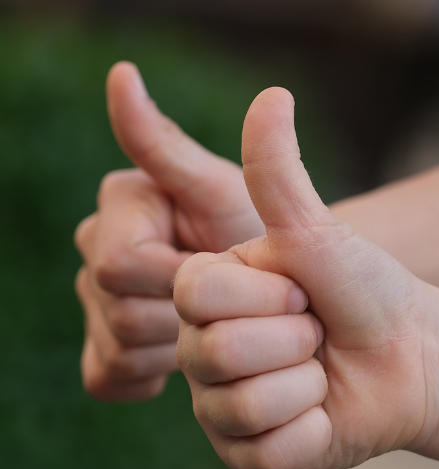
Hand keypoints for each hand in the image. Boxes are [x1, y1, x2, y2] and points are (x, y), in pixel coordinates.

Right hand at [75, 62, 262, 400]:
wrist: (295, 303)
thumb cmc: (272, 241)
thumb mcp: (230, 192)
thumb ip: (173, 147)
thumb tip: (120, 74)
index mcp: (123, 206)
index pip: (123, 264)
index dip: (184, 282)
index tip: (233, 279)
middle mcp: (98, 250)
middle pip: (119, 312)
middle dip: (192, 317)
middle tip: (243, 310)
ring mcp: (97, 306)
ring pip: (117, 349)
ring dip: (182, 348)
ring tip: (225, 331)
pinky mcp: (108, 354)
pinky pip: (109, 377)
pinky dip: (153, 373)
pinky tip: (192, 362)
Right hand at [175, 88, 438, 468]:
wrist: (413, 354)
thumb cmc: (365, 288)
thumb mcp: (320, 230)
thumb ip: (280, 172)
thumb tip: (272, 94)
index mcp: (206, 297)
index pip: (193, 294)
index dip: (266, 293)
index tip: (300, 290)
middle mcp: (201, 353)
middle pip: (214, 353)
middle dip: (293, 338)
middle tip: (317, 333)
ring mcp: (222, 411)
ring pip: (238, 407)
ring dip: (307, 385)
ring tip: (322, 373)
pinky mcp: (251, 457)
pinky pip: (266, 453)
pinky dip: (313, 430)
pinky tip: (324, 414)